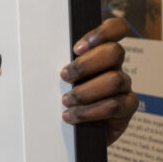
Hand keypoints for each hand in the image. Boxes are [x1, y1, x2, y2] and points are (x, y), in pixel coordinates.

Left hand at [60, 18, 138, 144]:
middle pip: (114, 52)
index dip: (103, 32)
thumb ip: (58, 64)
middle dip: (85, 64)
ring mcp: (124, 87)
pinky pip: (114, 105)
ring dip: (85, 91)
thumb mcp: (58, 79)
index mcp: (100, 54)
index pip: (116, 29)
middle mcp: (115, 67)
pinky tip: (72, 116)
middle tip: (63, 76)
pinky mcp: (127, 108)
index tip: (77, 48)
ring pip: (114, 80)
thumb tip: (35, 53)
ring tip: (66, 101)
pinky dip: (89, 112)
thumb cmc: (63, 99)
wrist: (74, 132)